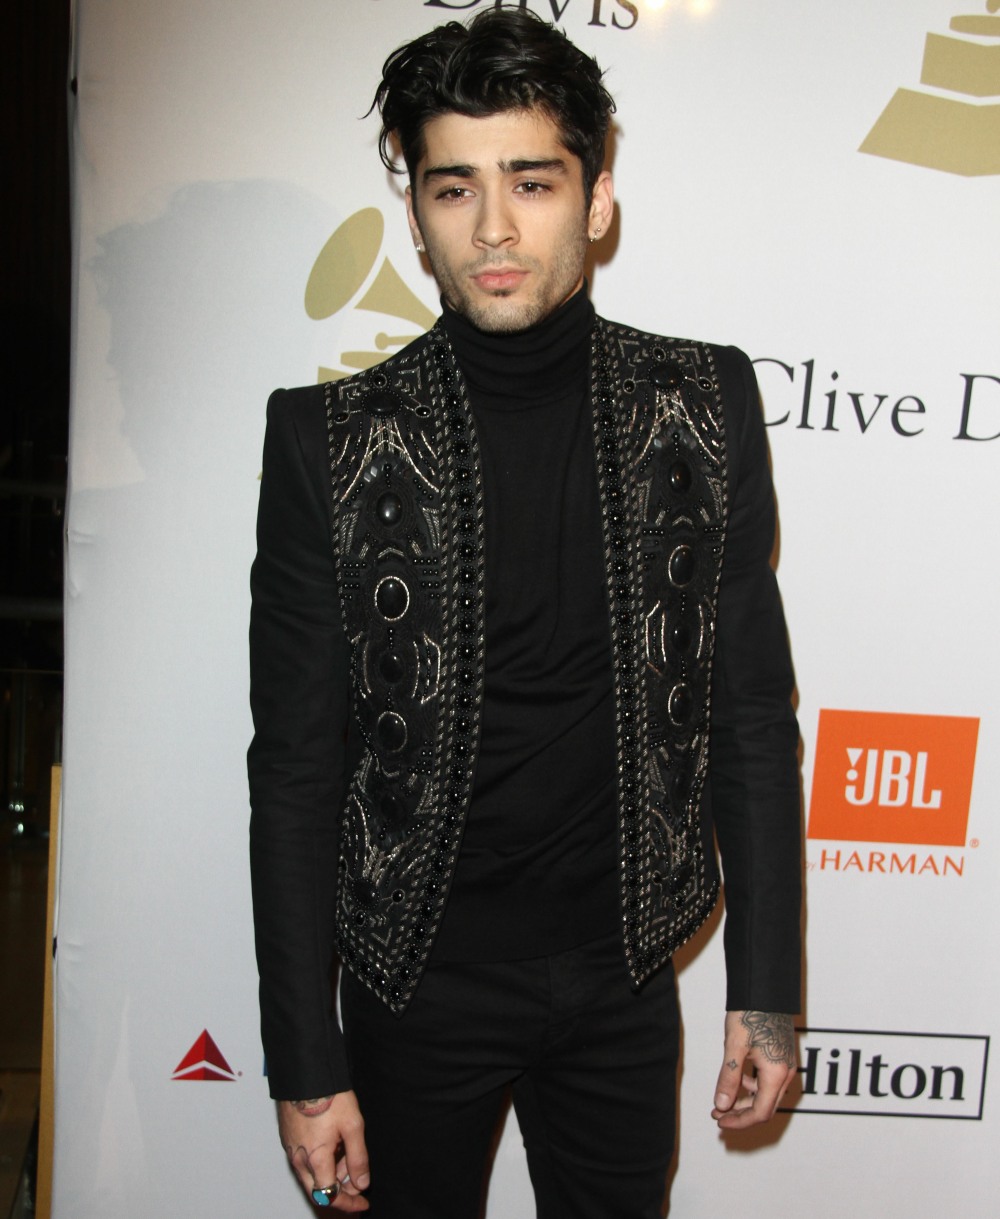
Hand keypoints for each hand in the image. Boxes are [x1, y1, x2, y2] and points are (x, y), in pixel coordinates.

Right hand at [278, 1091, 369, 1210]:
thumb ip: (358, 1157)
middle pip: (318, 1190)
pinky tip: (335, 1148)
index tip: (362, 1203)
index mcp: (314, 1158)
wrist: (304, 1072)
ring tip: (351, 1160)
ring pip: (311, 1175)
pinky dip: (321, 1162)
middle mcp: (299, 1158)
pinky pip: (305, 1160)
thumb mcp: (353, 1125)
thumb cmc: (329, 1094)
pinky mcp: (288, 1137)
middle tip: (358, 1186)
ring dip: (331, 1175)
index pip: (329, 1195)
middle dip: (340, 1192)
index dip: (348, 1203)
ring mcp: (291, 1147)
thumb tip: (361, 1182)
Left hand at [711, 1010, 795, 1129]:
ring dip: (745, 1102)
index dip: (739, 1122)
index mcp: (776, 1074)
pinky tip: (736, 1081)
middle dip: (741, 1115)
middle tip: (717, 1114)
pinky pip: (769, 1082)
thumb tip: (721, 1104)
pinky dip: (752, 1088)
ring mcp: (786, 1066)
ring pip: (767, 1096)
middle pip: (765, 1107)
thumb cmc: (750, 1014)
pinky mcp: (781, 1057)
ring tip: (722, 1100)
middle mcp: (786, 1073)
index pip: (760, 1112)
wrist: (765, 990)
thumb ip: (729, 1078)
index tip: (720, 1121)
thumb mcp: (735, 1047)